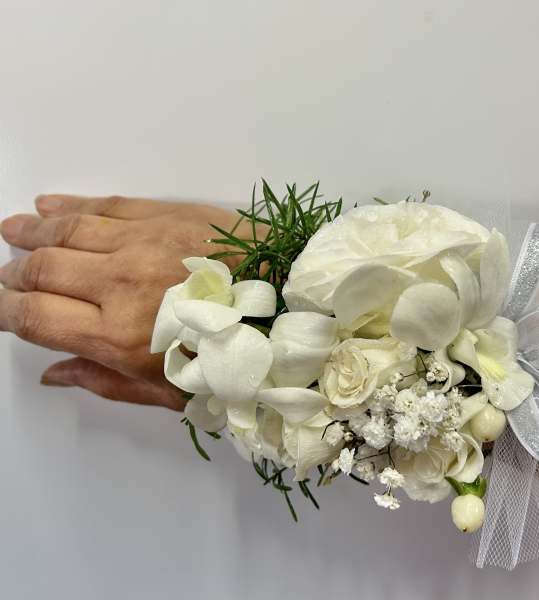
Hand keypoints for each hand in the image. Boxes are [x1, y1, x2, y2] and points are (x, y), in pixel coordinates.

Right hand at [0, 194, 244, 410]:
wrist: (286, 298)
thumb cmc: (235, 354)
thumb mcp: (171, 392)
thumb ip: (107, 382)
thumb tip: (53, 373)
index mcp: (116, 336)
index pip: (34, 317)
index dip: (6, 311)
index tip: (2, 308)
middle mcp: (117, 285)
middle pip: (41, 270)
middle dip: (15, 273)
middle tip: (7, 274)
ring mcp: (140, 244)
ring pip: (65, 231)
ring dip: (31, 232)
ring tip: (11, 231)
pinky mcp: (163, 215)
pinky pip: (103, 206)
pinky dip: (70, 205)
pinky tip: (49, 205)